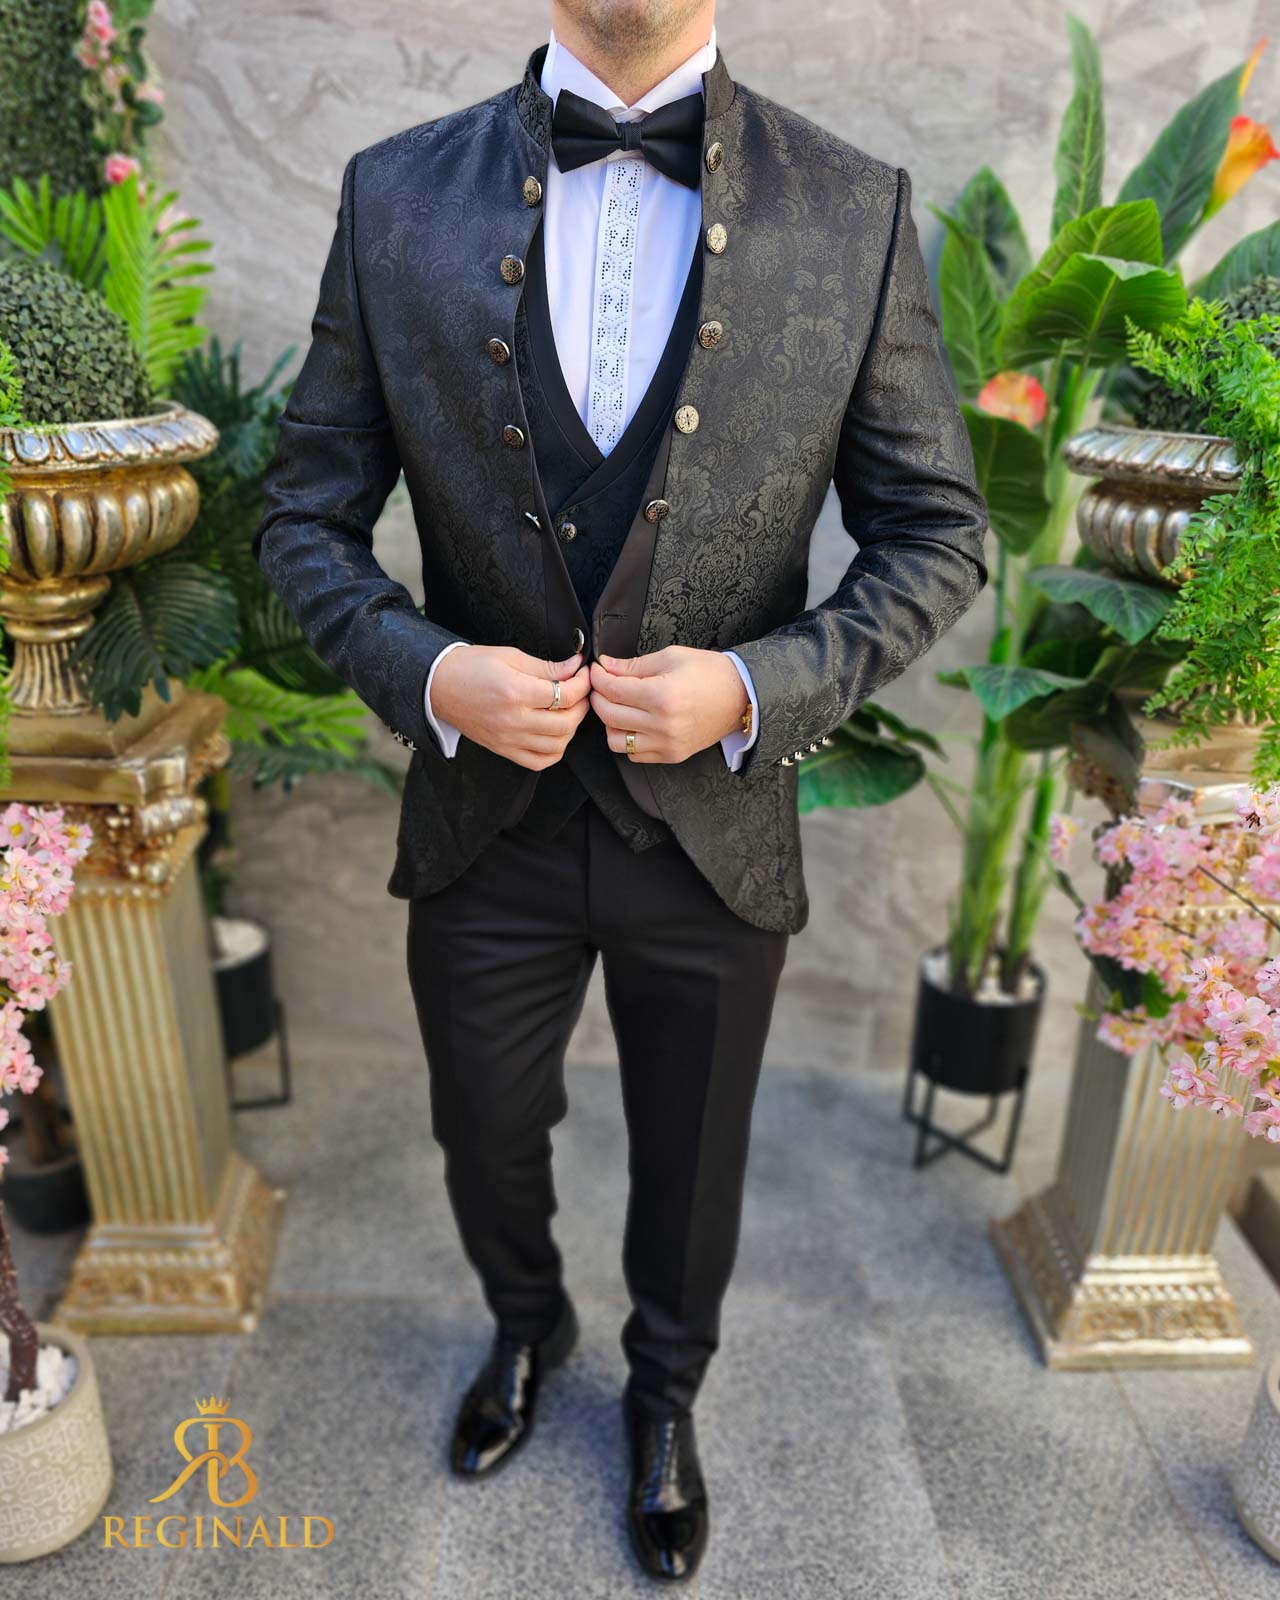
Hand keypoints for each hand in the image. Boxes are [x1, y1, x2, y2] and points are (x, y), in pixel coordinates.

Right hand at [430, 646, 590, 770]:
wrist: (438, 686)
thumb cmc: (471, 667)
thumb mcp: (510, 656)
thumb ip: (546, 666)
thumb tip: (575, 667)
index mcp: (515, 692)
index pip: (565, 695)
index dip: (583, 683)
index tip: (584, 674)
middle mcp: (513, 720)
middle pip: (566, 723)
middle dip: (582, 705)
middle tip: (581, 692)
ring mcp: (508, 739)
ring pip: (558, 745)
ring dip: (571, 728)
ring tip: (569, 711)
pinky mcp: (503, 750)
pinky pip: (539, 762)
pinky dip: (555, 751)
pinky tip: (555, 734)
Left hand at [590, 647, 748, 763]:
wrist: (741, 697)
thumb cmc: (710, 673)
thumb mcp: (671, 657)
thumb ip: (634, 665)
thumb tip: (605, 666)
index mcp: (661, 696)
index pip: (612, 690)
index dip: (598, 678)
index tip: (597, 670)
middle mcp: (662, 724)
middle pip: (609, 715)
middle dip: (598, 697)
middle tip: (603, 686)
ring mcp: (667, 744)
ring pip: (616, 740)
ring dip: (611, 723)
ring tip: (619, 707)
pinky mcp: (672, 755)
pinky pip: (634, 755)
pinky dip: (628, 740)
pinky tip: (636, 724)